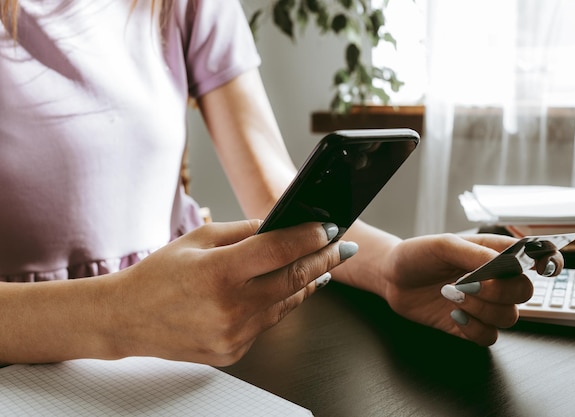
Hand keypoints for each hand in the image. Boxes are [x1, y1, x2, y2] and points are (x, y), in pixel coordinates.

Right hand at [107, 220, 356, 365]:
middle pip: (294, 280)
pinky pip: (268, 323)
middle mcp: (230, 308)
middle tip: (342, 248)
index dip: (310, 237)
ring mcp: (233, 335)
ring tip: (322, 266)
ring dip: (308, 283)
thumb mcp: (198, 239)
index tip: (330, 228)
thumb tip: (282, 226)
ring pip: (287, 304)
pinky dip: (281, 303)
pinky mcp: (234, 352)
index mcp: (218, 273)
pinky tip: (287, 289)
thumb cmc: (159, 275)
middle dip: (324, 260)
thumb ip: (244, 232)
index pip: (279, 250)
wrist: (127, 319)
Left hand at [380, 233, 562, 345]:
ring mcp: (485, 305)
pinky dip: (473, 329)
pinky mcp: (471, 326)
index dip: (550, 262)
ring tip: (451, 295)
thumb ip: (475, 254)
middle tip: (466, 283)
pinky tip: (453, 315)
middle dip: (497, 290)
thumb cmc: (417, 255)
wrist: (392, 278)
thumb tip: (505, 265)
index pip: (537, 257)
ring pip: (509, 317)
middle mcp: (496, 280)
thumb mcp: (443, 245)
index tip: (544, 268)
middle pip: (525, 292)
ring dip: (480, 308)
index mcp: (495, 254)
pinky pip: (490, 337)